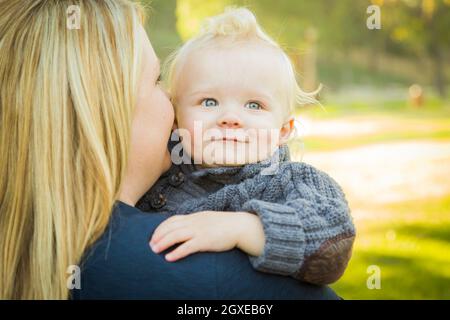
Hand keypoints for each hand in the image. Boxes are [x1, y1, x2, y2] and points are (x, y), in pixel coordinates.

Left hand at [149, 211, 264, 261]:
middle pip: (171, 227)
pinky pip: (187, 247)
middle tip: (150, 245)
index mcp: (195, 217)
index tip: (154, 235)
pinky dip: (176, 252)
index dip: (161, 228)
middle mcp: (195, 222)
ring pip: (176, 235)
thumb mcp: (208, 219)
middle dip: (158, 236)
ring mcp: (200, 231)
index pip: (173, 220)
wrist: (240, 226)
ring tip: (155, 251)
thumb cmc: (225, 225)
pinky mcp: (205, 241)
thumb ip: (197, 223)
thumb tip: (187, 229)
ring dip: (163, 243)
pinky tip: (169, 258)